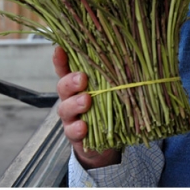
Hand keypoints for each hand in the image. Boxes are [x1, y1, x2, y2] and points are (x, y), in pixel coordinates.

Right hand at [53, 46, 120, 168]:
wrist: (107, 140)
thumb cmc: (110, 107)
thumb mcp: (111, 88)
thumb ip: (113, 75)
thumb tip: (128, 53)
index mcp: (79, 84)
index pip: (66, 68)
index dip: (61, 59)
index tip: (60, 49)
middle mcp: (71, 98)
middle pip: (63, 86)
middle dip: (71, 81)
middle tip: (82, 79)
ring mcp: (71, 116)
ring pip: (65, 108)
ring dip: (75, 104)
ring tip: (86, 101)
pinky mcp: (74, 134)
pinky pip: (71, 131)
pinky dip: (77, 129)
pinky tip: (84, 127)